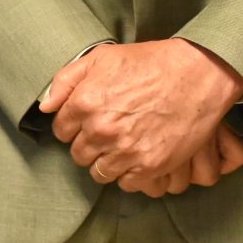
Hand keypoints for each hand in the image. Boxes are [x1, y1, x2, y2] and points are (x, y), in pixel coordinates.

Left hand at [39, 39, 242, 190]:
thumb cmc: (149, 62)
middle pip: (78, 154)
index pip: (61, 130)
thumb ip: (66, 81)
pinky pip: (126, 184)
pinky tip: (136, 158)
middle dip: (88, 145)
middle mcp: (101, 130)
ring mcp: (125, 150)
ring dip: (106, 162)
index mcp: (85, 103)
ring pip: (99, 172)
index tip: (86, 123)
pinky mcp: (150, 166)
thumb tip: (46, 106)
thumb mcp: (100, 58)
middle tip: (106, 134)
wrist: (197, 74)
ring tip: (120, 148)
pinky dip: (129, 175)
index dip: (73, 126)